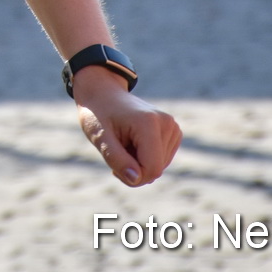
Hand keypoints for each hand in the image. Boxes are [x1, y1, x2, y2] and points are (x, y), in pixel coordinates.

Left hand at [72, 69, 181, 186]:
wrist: (103, 92)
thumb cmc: (98, 114)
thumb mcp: (99, 137)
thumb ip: (116, 159)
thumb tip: (136, 179)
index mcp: (149, 123)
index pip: (152, 168)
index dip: (133, 177)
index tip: (114, 168)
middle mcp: (167, 123)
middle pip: (156, 169)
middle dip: (134, 169)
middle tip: (116, 151)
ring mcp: (173, 127)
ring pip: (159, 167)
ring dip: (138, 163)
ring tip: (124, 143)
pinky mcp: (173, 132)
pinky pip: (162, 160)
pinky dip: (145, 158)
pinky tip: (133, 143)